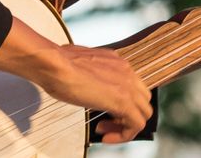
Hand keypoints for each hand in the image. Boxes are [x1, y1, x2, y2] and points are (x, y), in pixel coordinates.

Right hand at [0, 17, 151, 142]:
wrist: (56, 65)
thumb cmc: (58, 66)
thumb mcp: (80, 68)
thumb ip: (90, 75)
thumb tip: (84, 83)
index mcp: (117, 63)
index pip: (133, 87)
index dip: (122, 103)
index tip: (106, 112)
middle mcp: (127, 71)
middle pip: (142, 100)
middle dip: (126, 115)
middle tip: (106, 123)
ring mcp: (127, 85)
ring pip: (144, 112)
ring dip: (126, 126)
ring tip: (105, 131)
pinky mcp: (123, 100)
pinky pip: (136, 124)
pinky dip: (124, 135)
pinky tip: (106, 137)